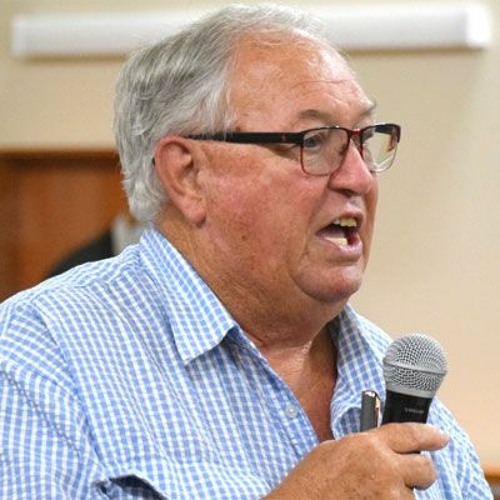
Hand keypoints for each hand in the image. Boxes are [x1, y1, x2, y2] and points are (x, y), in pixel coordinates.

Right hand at [265, 423, 448, 498]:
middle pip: (425, 469)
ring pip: (412, 497)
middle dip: (420, 472)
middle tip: (407, 475)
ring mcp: (389, 497)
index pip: (410, 434)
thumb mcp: (333, 450)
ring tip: (371, 495)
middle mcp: (384, 468)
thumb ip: (363, 447)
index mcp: (368, 444)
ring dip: (398, 497)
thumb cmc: (310, 481)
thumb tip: (381, 449)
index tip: (440, 437)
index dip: (429, 434)